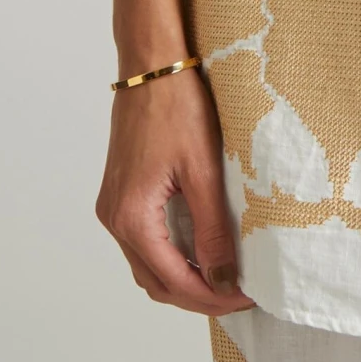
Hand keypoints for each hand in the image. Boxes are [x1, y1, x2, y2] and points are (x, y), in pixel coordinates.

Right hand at [95, 67, 255, 314]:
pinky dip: (172, 255)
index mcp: (131, 217)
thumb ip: (212, 228)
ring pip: (148, 265)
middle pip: (155, 281)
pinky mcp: (121, 193)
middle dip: (197, 296)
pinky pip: (144, 242)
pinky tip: (201, 250)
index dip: (211, 297)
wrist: (152, 64)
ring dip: (184, 279)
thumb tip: (222, 278)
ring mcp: (114, 206)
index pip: (173, 280)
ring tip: (225, 278)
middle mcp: (114, 219)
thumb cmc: (178, 107)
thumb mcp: (203, 170)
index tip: (246, 297)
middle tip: (239, 295)